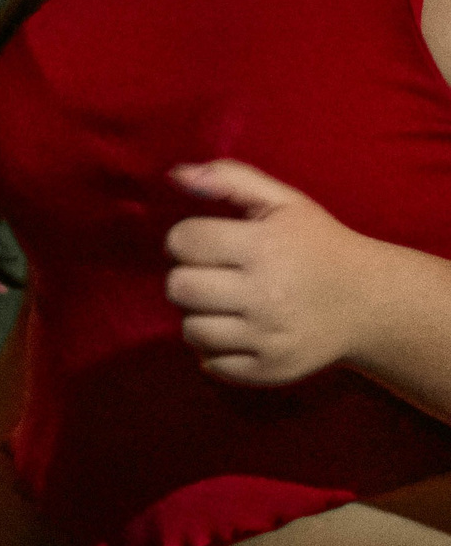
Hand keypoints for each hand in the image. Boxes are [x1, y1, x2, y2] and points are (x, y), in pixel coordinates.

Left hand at [166, 160, 377, 386]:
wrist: (371, 301)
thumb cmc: (316, 243)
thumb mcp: (282, 201)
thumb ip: (227, 178)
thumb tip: (175, 175)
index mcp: (264, 247)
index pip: (184, 241)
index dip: (185, 239)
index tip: (206, 243)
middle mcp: (266, 295)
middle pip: (179, 288)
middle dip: (187, 276)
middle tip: (212, 274)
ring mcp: (270, 337)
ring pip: (191, 329)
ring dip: (198, 314)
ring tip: (222, 302)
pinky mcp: (273, 369)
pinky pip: (212, 364)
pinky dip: (213, 348)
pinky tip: (234, 328)